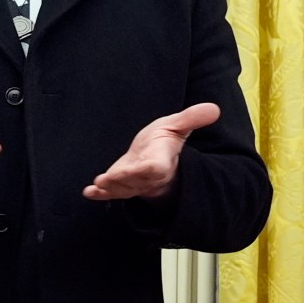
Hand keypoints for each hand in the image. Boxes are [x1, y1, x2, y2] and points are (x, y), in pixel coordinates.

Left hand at [84, 103, 218, 200]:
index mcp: (161, 160)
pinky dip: (100, 194)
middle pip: (137, 180)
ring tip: (98, 184)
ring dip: (110, 188)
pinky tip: (89, 192)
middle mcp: (147, 175)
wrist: (155, 157)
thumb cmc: (164, 142)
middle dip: (124, 180)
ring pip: (123, 188)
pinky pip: (111, 192)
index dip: (151, 168)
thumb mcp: (177, 126)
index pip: (158, 167)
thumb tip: (214, 108)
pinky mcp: (121, 185)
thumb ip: (192, 118)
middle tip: (109, 178)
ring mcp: (134, 183)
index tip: (147, 168)